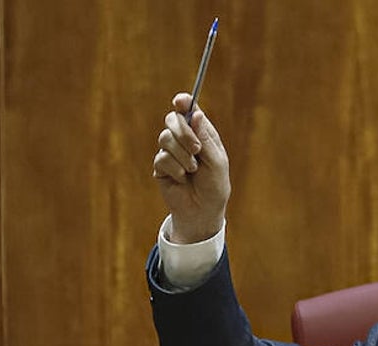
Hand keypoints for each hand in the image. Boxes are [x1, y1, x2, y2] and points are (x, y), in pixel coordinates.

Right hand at [153, 92, 230, 243]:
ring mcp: (171, 152)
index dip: (183, 102)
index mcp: (201, 133)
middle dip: (183, 133)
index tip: (180, 101)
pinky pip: (161, 158)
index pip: (189, 111)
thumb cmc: (215, 187)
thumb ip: (205, 138)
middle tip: (196, 150)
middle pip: (172, 119)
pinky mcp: (160, 166)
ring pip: (165, 138)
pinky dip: (174, 169)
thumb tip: (196, 114)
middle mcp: (184, 139)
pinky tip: (182, 179)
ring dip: (181, 155)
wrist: (203, 212)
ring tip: (192, 170)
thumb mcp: (216, 162)